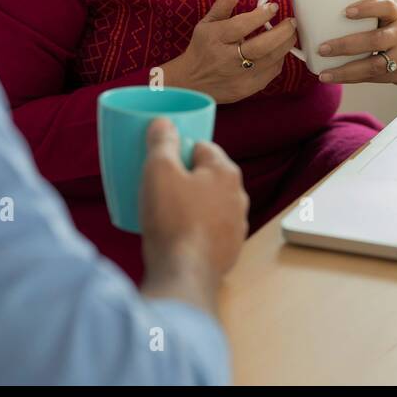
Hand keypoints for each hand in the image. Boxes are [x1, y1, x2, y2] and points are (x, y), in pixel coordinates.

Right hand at [139, 118, 248, 313]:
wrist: (184, 274)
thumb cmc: (172, 219)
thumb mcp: (159, 170)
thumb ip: (162, 142)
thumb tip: (164, 122)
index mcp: (225, 171)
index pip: (202, 147)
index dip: (178, 151)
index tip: (161, 162)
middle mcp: (238, 196)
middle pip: (207, 177)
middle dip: (185, 179)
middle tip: (158, 188)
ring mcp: (237, 226)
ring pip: (209, 205)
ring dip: (191, 206)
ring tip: (164, 215)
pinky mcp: (230, 251)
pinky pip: (209, 231)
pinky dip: (195, 230)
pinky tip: (177, 237)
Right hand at [160, 0, 298, 104]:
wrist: (192, 83)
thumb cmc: (202, 49)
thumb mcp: (207, 23)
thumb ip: (223, 4)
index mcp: (216, 39)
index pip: (241, 26)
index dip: (260, 16)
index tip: (273, 7)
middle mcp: (227, 59)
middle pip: (260, 47)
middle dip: (281, 33)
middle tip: (291, 22)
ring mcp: (238, 77)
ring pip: (270, 61)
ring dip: (285, 46)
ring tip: (290, 34)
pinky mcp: (246, 89)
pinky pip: (270, 74)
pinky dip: (279, 60)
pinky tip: (279, 51)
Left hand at [316, 0, 396, 86]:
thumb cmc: (390, 28)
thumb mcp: (384, 15)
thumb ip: (363, 12)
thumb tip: (316, 11)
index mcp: (396, 14)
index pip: (385, 7)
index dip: (368, 8)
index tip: (346, 12)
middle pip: (377, 40)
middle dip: (348, 45)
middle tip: (323, 48)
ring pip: (374, 65)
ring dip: (346, 70)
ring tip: (324, 74)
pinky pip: (371, 78)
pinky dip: (350, 79)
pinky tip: (333, 78)